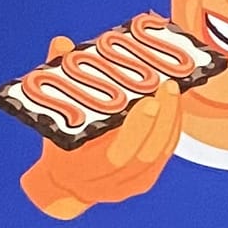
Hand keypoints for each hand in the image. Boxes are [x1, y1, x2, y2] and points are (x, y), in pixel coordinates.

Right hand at [18, 35, 184, 218]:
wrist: (66, 183)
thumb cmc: (59, 145)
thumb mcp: (53, 117)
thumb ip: (59, 82)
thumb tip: (62, 43)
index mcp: (84, 170)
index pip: (117, 155)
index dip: (137, 130)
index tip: (148, 100)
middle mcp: (110, 183)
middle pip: (145, 153)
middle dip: (162, 119)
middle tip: (168, 85)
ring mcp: (131, 184)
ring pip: (159, 152)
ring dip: (170, 119)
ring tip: (173, 88)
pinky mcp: (145, 180)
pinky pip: (164, 152)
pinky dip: (171, 126)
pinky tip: (174, 103)